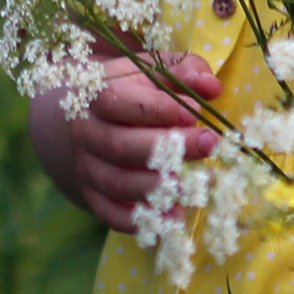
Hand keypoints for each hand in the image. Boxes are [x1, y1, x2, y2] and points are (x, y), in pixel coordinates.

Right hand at [29, 53, 222, 230]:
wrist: (81, 118)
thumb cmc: (128, 90)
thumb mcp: (149, 71)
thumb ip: (183, 71)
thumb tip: (211, 86)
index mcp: (98, 95)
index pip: (120, 102)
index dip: (158, 108)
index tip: (194, 112)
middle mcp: (87, 133)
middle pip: (121, 146)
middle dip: (168, 148)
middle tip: (210, 144)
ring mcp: (87, 167)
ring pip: (117, 184)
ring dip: (158, 188)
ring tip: (195, 186)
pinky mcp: (91, 195)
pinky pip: (110, 214)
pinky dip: (140, 222)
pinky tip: (173, 219)